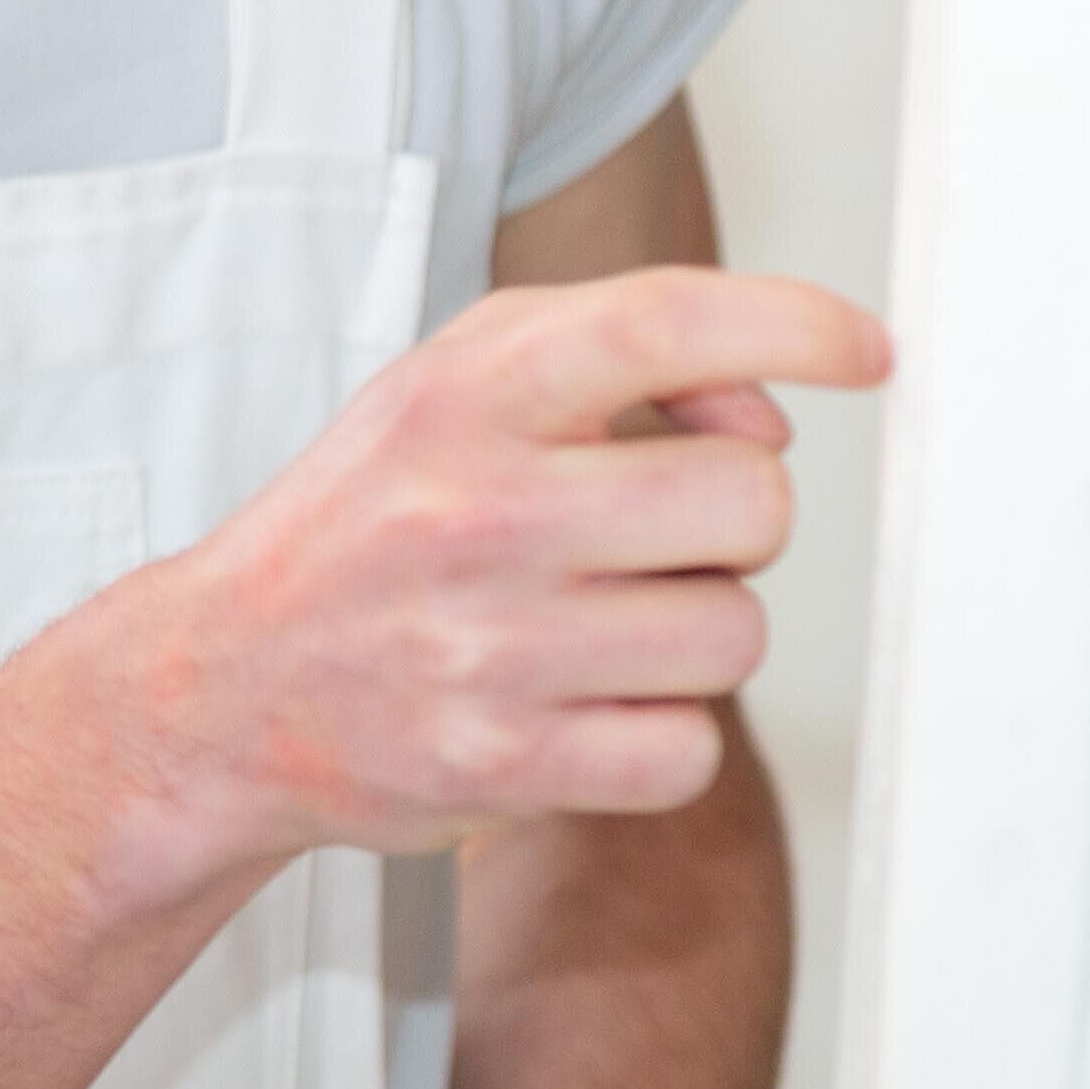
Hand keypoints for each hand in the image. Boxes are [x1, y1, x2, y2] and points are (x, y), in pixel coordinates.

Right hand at [84, 266, 888, 886]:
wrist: (222, 688)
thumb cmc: (366, 522)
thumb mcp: (448, 386)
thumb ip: (607, 354)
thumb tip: (768, 419)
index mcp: (460, 396)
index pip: (661, 323)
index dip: (794, 325)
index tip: (867, 352)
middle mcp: (474, 512)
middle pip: (750, 502)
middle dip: (732, 522)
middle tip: (653, 538)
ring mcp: (488, 647)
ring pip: (734, 634)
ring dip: (693, 633)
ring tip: (595, 626)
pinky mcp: (503, 765)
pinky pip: (690, 750)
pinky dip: (659, 734)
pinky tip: (582, 705)